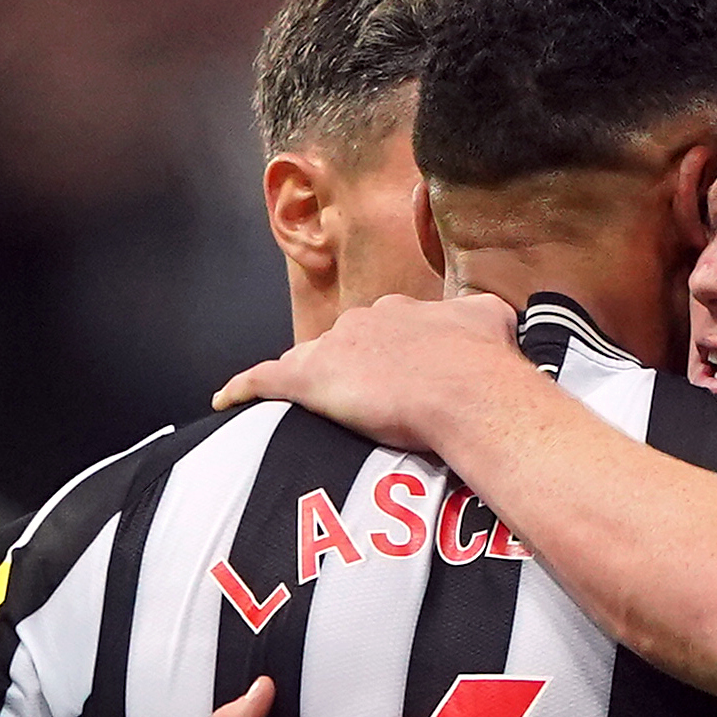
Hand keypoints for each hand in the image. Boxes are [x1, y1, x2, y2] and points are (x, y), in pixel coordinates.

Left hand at [215, 290, 522, 447]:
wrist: (469, 389)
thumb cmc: (486, 362)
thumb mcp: (491, 319)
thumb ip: (479, 313)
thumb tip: (489, 315)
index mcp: (401, 310)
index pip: (379, 329)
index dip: (383, 355)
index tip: (392, 376)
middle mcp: (363, 321)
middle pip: (340, 345)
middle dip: (346, 368)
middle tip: (362, 401)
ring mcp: (334, 349)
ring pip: (305, 361)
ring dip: (305, 380)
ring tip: (307, 406)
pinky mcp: (309, 379)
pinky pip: (263, 380)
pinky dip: (243, 388)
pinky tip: (225, 399)